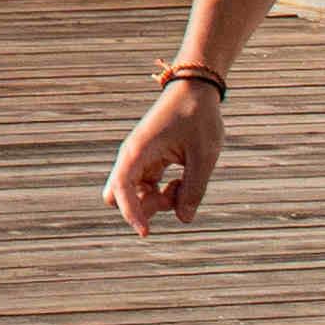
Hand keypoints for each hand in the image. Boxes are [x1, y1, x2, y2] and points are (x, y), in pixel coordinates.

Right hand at [106, 80, 225, 232]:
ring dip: (159, 199)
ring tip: (186, 184)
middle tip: (174, 196)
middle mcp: (132, 156)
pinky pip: (149, 186)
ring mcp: (139, 158)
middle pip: (121, 194)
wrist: (196, 90)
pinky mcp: (149, 159)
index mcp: (139, 151)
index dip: (131, 213)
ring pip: (137, 193)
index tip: (146, 233)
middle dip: (143, 207)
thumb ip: (194, 190)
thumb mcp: (203, 157)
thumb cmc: (199, 119)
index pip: (122, 188)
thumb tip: (184, 219)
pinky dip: (164, 191)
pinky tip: (183, 180)